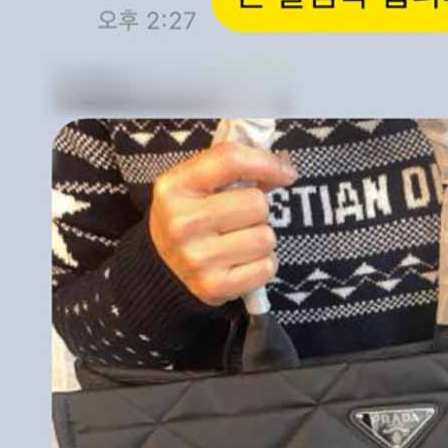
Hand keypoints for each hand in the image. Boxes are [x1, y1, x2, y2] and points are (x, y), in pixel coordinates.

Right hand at [149, 141, 296, 305]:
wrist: (162, 268)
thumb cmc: (188, 218)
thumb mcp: (195, 185)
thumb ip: (233, 168)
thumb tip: (284, 166)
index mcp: (174, 187)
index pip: (230, 160)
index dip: (266, 163)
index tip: (286, 173)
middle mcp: (182, 222)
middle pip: (256, 203)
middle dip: (258, 210)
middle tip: (240, 218)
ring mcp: (197, 258)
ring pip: (265, 237)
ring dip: (261, 238)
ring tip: (239, 240)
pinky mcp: (213, 286)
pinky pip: (266, 267)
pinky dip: (262, 264)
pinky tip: (242, 261)